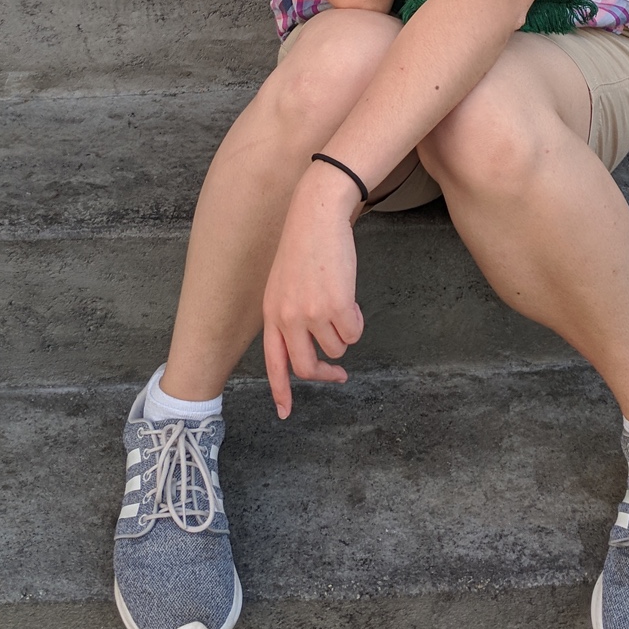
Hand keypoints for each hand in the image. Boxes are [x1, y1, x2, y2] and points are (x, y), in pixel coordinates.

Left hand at [262, 163, 364, 418]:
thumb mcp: (283, 284)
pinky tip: (351, 298)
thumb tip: (309, 347)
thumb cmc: (304, 247)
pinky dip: (357, 322)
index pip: (273, 362)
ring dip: (344, 334)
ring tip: (342, 305)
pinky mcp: (337, 306)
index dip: (280, 391)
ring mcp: (312, 313)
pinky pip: (354, 332)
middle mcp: (288, 318)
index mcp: (271, 313)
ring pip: (337, 348)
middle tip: (339, 375)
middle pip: (307, 367)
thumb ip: (289, 316)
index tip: (285, 412)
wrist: (317, 216)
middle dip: (326, 374)